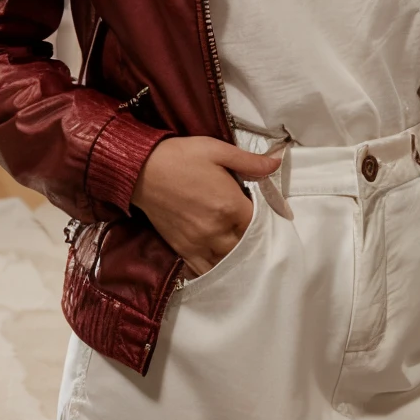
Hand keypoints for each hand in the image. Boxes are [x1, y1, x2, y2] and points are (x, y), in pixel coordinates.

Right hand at [131, 136, 281, 276]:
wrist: (142, 169)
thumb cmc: (181, 157)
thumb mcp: (218, 150)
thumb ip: (250, 161)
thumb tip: (277, 162)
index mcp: (229, 206)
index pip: (259, 223)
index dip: (265, 217)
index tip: (265, 210)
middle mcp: (217, 230)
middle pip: (246, 246)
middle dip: (253, 238)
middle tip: (252, 227)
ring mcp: (199, 243)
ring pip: (228, 261)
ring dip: (237, 255)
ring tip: (240, 245)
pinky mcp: (183, 249)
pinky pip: (205, 269)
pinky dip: (216, 268)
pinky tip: (221, 262)